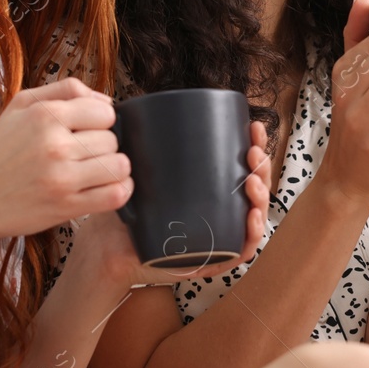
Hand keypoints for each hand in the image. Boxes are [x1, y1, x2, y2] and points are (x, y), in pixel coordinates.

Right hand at [0, 76, 129, 241]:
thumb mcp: (21, 105)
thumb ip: (66, 91)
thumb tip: (107, 100)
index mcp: (45, 116)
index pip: (106, 112)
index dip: (101, 121)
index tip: (87, 130)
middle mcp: (55, 145)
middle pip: (113, 140)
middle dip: (103, 146)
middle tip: (83, 154)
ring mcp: (62, 178)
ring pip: (120, 166)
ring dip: (113, 168)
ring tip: (95, 171)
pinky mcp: (67, 207)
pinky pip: (116, 195)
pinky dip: (119, 190)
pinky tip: (104, 187)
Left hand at [72, 120, 271, 288]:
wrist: (107, 248)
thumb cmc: (126, 211)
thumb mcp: (141, 173)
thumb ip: (143, 145)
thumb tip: (137, 106)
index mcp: (210, 190)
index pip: (241, 166)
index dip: (255, 145)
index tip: (253, 127)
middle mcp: (219, 212)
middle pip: (254, 188)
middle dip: (261, 167)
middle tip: (252, 153)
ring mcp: (218, 237)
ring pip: (253, 216)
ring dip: (261, 197)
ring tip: (252, 182)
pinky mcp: (212, 261)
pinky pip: (241, 250)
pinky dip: (252, 234)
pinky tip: (251, 216)